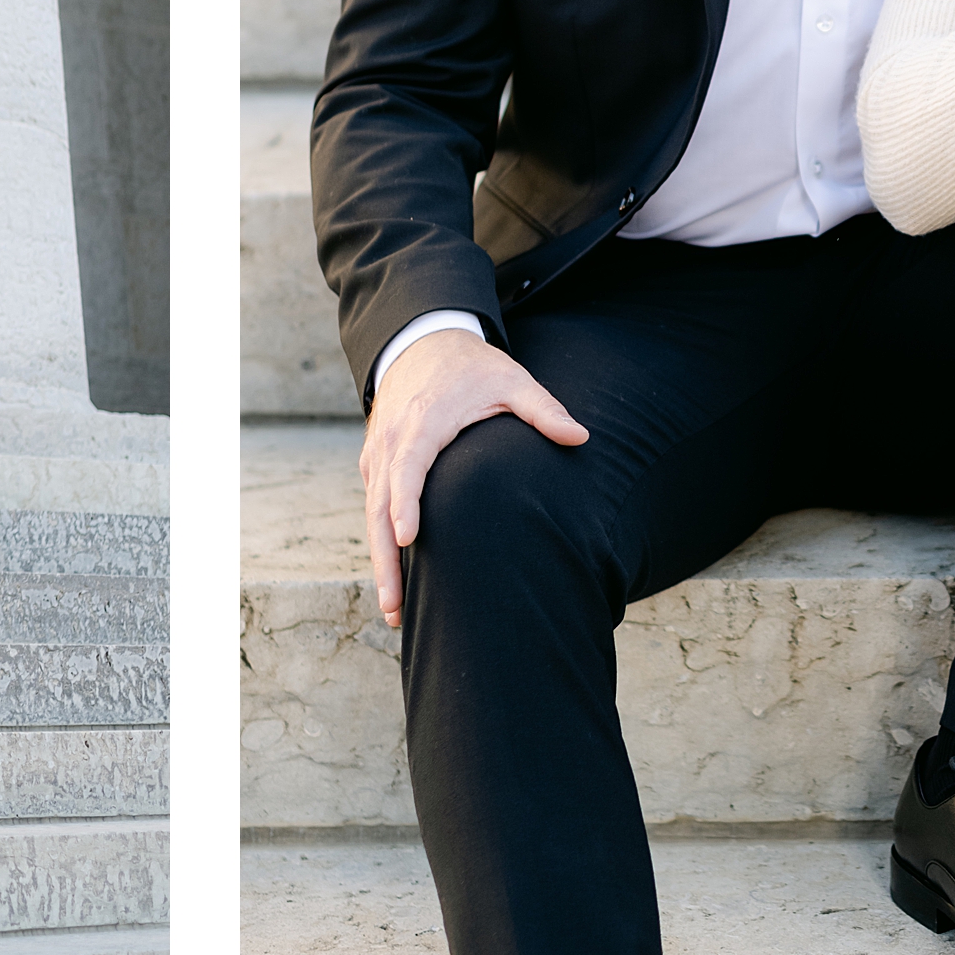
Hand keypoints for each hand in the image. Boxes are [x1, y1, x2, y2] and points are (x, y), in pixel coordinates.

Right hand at [359, 327, 587, 629]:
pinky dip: (379, 543)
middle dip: (386, 557)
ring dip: (380, 561)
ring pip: (373, 513)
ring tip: (394, 610)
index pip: (409, 466)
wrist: (422, 343)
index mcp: (424, 421)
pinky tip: (394, 580)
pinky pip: (374, 507)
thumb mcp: (511, 380)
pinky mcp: (375, 463)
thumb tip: (581, 437)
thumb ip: (544, 409)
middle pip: (381, 505)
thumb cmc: (472, 368)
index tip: (409, 539)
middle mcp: (392, 441)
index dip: (406, 503)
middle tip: (396, 606)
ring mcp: (378, 454)